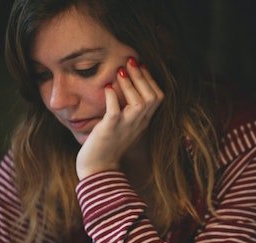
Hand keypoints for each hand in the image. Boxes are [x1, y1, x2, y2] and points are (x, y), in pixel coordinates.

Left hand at [75, 57, 163, 179]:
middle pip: (152, 97)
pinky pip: (115, 111)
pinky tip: (107, 88)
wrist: (98, 169)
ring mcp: (125, 127)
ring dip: (130, 84)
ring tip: (119, 71)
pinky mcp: (110, 130)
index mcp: (143, 122)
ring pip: (140, 102)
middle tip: (131, 60)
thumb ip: (126, 110)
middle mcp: (138, 124)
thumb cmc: (107, 146)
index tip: (141, 66)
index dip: (151, 80)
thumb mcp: (123, 126)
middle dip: (142, 76)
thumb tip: (121, 88)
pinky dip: (113, 98)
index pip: (158, 98)